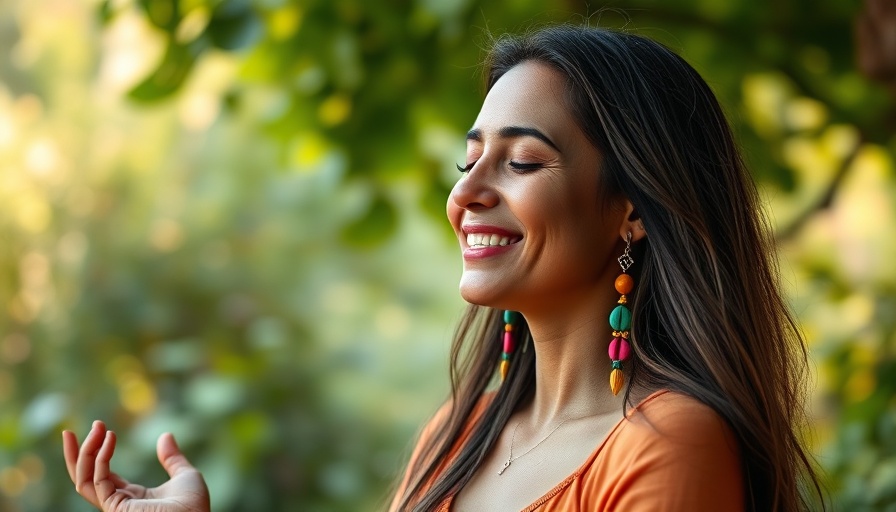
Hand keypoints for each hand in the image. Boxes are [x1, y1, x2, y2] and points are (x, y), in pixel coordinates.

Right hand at [62, 421, 209, 511]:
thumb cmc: (193, 506)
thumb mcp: (183, 475)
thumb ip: (172, 458)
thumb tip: (165, 435)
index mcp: (130, 497)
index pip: (101, 474)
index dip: (95, 452)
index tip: (98, 428)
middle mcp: (118, 502)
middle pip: (84, 479)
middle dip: (76, 455)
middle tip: (70, 432)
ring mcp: (114, 506)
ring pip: (84, 479)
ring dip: (85, 452)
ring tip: (97, 426)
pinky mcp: (116, 508)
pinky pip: (99, 480)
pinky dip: (101, 457)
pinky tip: (110, 438)